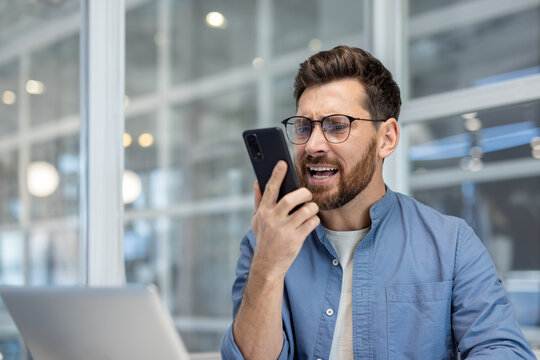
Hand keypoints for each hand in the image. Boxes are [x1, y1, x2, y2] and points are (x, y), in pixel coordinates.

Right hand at [251, 160, 319, 280]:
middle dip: (303, 193)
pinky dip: (315, 220)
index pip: (270, 189)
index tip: (282, 163)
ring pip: (305, 210)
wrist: (267, 263)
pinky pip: (312, 223)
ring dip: (312, 208)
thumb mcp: (257, 220)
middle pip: (291, 199)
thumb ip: (258, 201)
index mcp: (264, 212)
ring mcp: (284, 230)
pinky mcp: (295, 239)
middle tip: (307, 195)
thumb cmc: (264, 238)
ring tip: (311, 209)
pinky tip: (311, 221)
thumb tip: (256, 182)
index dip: (276, 175)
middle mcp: (273, 219)